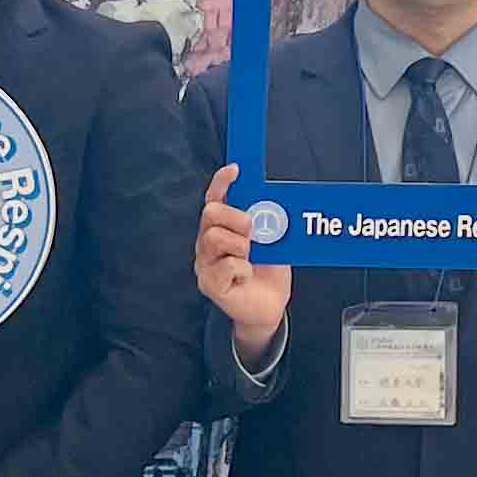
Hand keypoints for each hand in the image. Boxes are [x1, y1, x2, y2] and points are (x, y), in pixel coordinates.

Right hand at [197, 164, 289, 361]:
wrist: (270, 306)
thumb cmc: (268, 270)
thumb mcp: (272, 239)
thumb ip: (266, 221)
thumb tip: (268, 202)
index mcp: (221, 227)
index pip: (214, 198)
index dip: (221, 182)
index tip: (235, 170)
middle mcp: (207, 242)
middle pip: (210, 214)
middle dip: (236, 218)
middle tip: (253, 233)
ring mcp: (205, 263)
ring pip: (215, 238)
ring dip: (241, 246)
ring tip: (250, 259)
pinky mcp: (209, 284)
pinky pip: (226, 266)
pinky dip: (244, 270)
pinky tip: (246, 277)